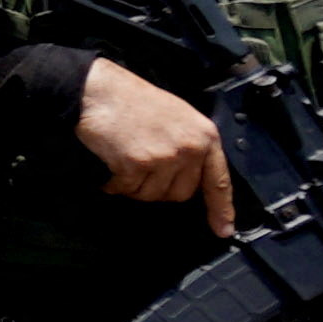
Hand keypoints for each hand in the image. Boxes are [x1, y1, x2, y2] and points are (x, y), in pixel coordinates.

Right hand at [69, 57, 234, 219]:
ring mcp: (164, 157)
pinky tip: (110, 161)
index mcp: (204, 136)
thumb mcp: (178, 118)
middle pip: (180, 194)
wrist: (99, 91)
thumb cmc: (134, 101)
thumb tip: (190, 177)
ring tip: (125, 156)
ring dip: (134, 185)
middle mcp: (189, 148)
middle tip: (143, 164)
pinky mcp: (137, 164)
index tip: (223, 230)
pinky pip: (126, 189)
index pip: (219, 181)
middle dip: (160, 187)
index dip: (221, 209)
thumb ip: (190, 146)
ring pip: (151, 195)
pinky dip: (114, 182)